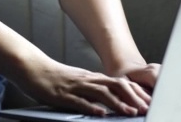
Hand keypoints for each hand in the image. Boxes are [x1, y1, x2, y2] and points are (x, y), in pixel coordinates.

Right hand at [18, 59, 151, 116]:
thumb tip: (108, 102)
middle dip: (133, 98)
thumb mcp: (77, 83)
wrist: (31, 67)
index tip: (148, 102)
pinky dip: (91, 107)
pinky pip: (79, 101)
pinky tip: (101, 114)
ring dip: (118, 103)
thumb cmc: (54, 77)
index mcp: (92, 78)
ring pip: (102, 93)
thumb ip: (92, 91)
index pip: (120, 83)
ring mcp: (75, 86)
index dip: (136, 93)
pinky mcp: (62, 94)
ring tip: (130, 113)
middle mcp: (87, 80)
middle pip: (116, 85)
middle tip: (146, 109)